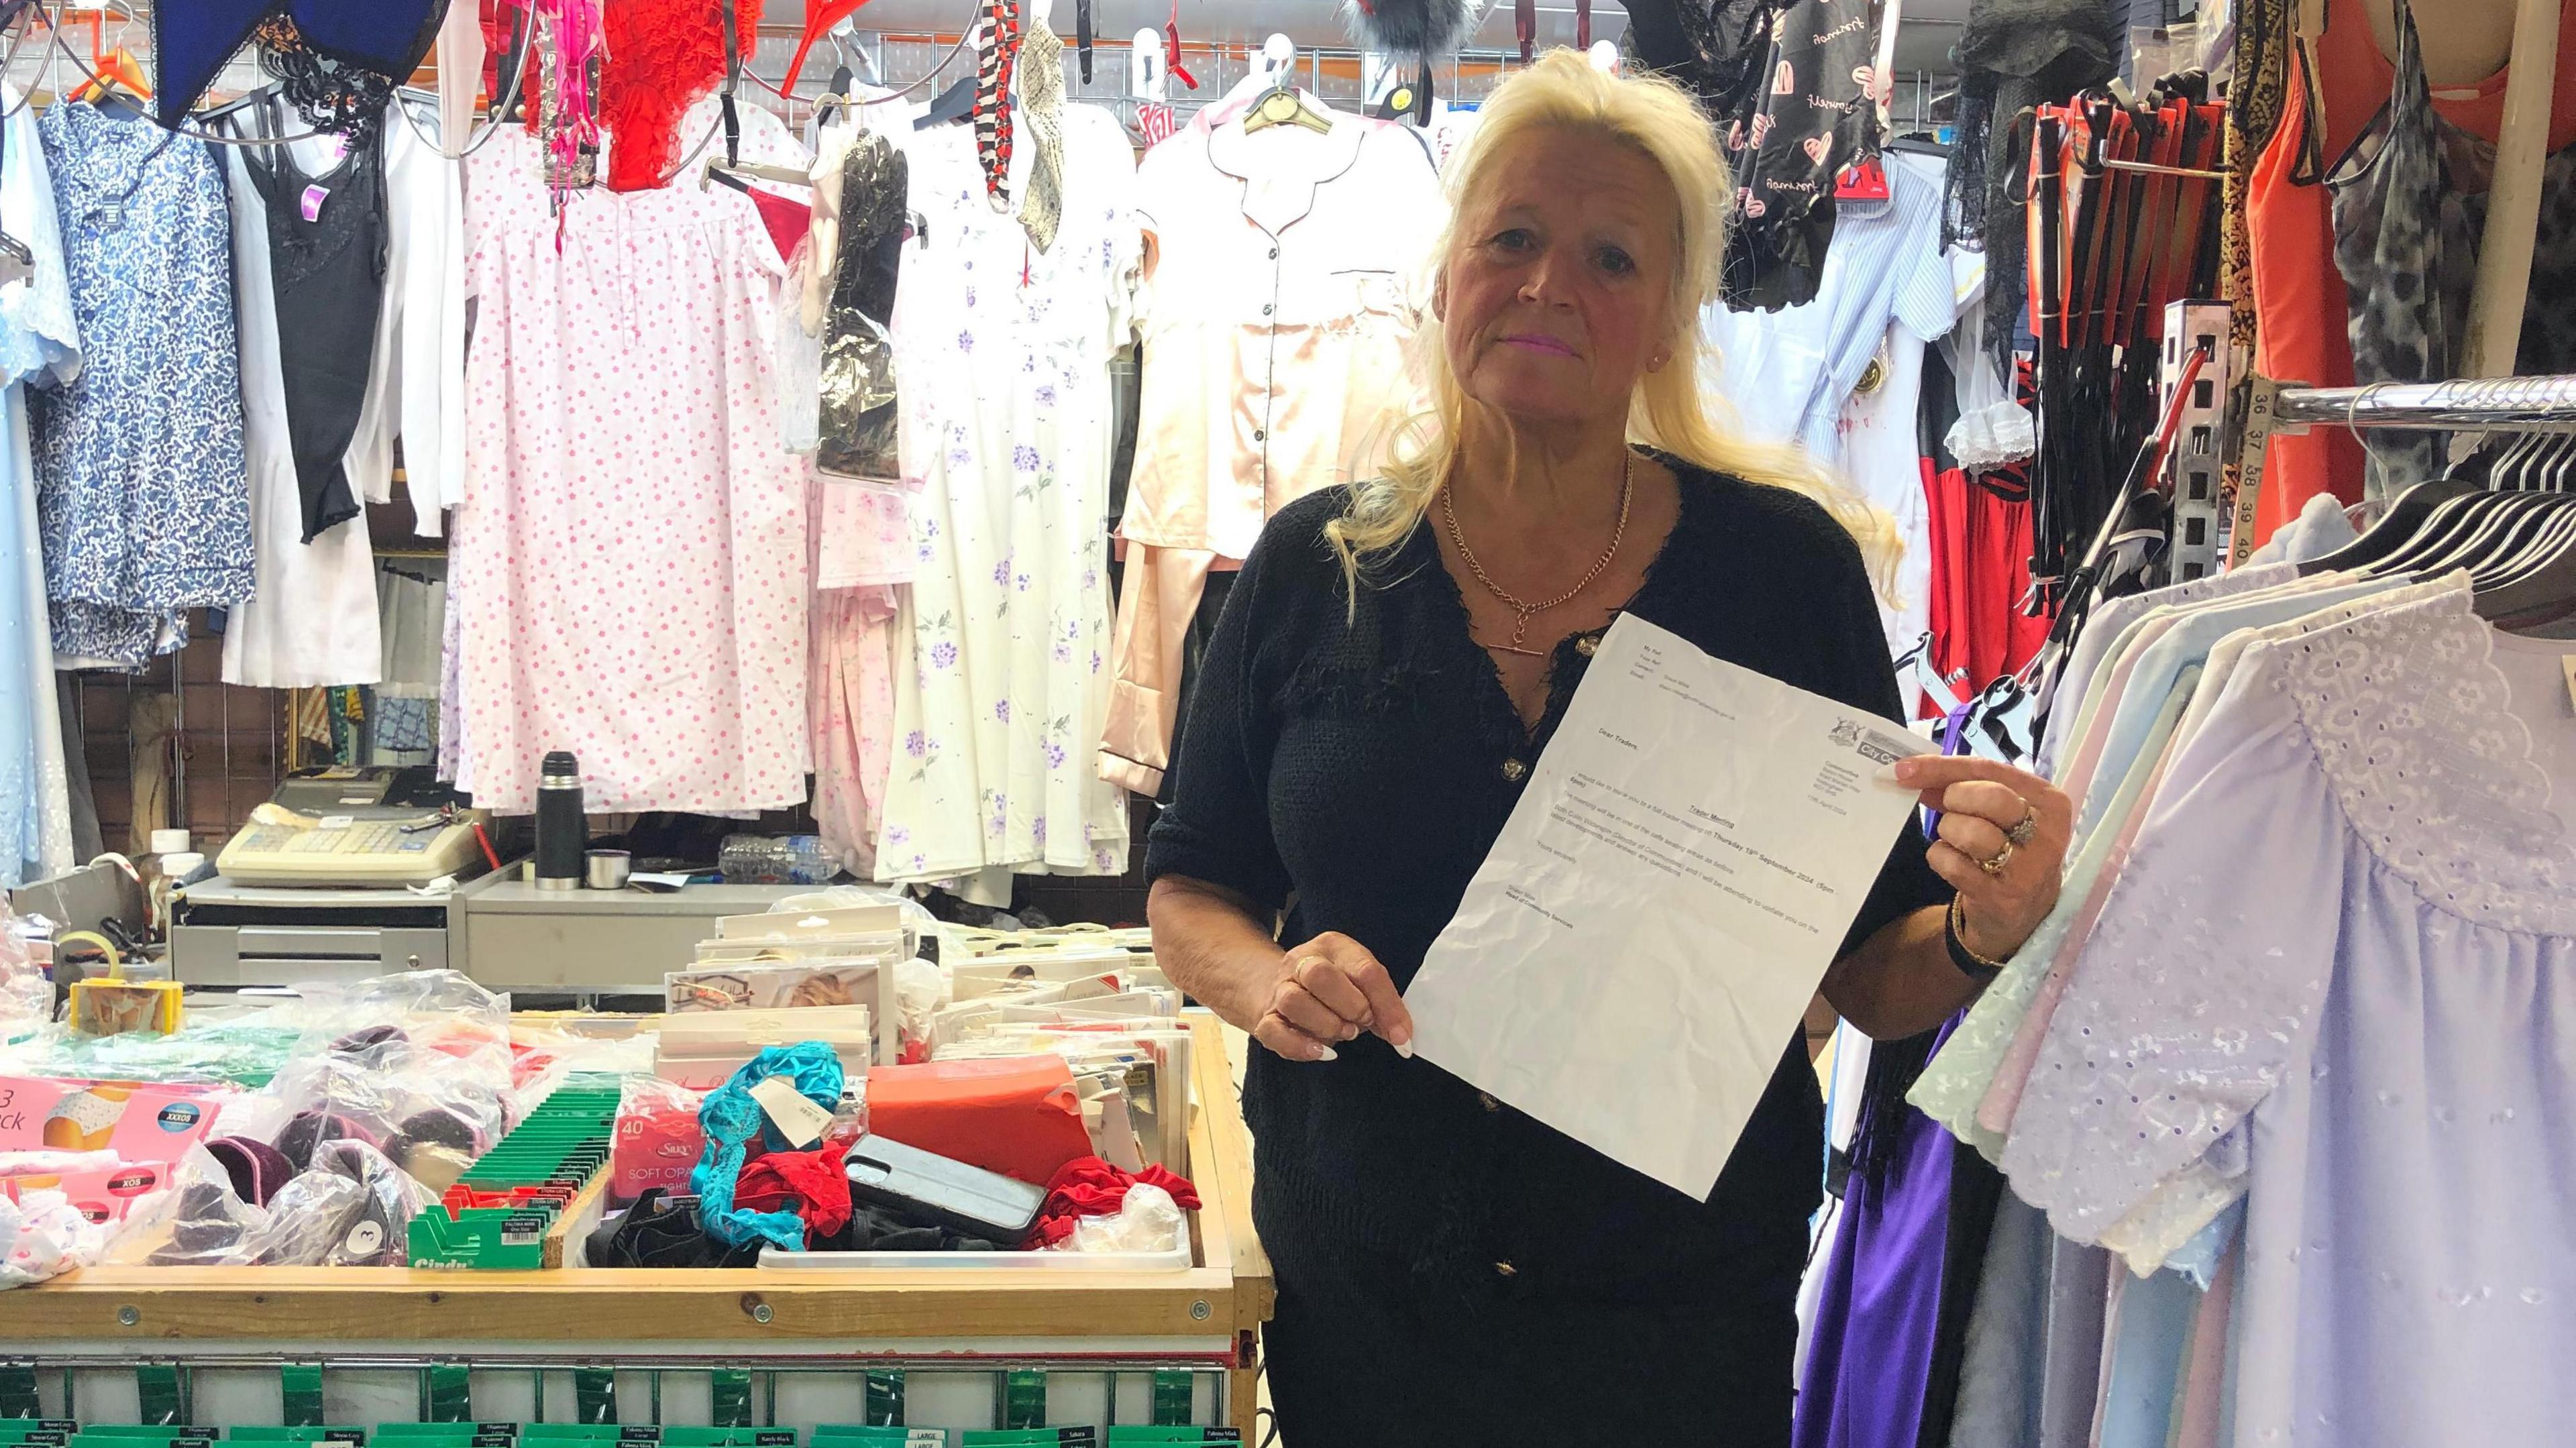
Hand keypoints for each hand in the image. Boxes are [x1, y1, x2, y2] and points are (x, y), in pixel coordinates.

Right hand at [1252, 931, 1415, 1063]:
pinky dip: (1300, 1046)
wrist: (1275, 984)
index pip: (1364, 970)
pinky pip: (1274, 1031)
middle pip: (1320, 975)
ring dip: (1326, 1024)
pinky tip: (1322, 1052)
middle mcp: (1302, 961)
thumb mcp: (1359, 986)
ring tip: (1343, 1033)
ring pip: (1294, 1001)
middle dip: (1350, 1006)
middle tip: (1362, 1024)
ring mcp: (1280, 988)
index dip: (1387, 1005)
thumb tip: (1401, 1036)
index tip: (1401, 1035)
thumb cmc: (1331, 988)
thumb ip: (1381, 1007)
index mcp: (1334, 947)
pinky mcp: (1266, 1017)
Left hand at [1892, 755, 2071, 961]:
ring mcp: (2028, 868)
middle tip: (1949, 810)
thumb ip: (1963, 787)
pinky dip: (1942, 859)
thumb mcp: (1999, 813)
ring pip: (1971, 831)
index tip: (1904, 768)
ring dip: (1949, 832)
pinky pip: (1954, 864)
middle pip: (1989, 797)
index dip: (1942, 766)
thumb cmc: (2008, 849)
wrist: (2024, 914)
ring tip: (1957, 840)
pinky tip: (1955, 863)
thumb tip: (1912, 772)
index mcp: (2049, 801)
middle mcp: (2047, 833)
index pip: (1991, 770)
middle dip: (1956, 799)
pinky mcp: (2004, 897)